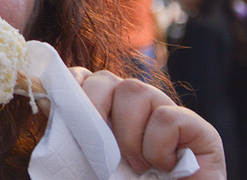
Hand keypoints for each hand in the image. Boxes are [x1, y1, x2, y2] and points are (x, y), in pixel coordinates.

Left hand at [70, 68, 225, 178]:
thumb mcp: (88, 162)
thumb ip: (72, 131)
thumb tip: (46, 99)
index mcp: (111, 113)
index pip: (86, 78)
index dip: (73, 88)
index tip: (67, 114)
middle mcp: (139, 108)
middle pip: (107, 78)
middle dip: (95, 109)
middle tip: (103, 151)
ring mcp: (170, 116)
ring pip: (136, 90)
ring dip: (127, 133)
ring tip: (137, 165)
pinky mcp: (201, 132)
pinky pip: (169, 116)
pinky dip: (158, 145)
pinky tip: (164, 167)